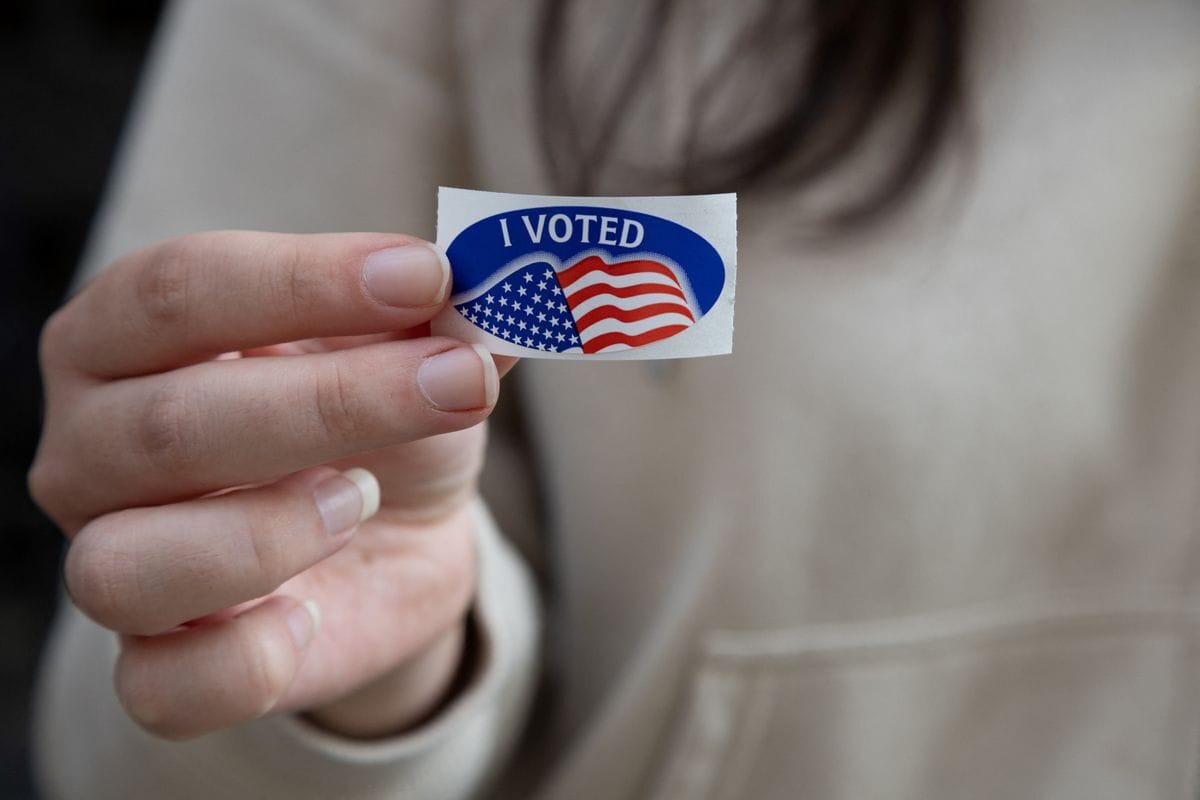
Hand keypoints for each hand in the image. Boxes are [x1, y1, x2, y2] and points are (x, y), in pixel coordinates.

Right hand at [30, 231, 512, 739]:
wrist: (398, 533)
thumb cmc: (384, 419)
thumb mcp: (420, 350)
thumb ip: (444, 318)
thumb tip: (497, 295)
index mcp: (127, 334)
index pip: (179, 289)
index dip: (306, 281)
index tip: (427, 278)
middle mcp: (90, 448)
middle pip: (168, 424)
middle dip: (334, 403)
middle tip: (454, 384)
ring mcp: (110, 563)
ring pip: (126, 568)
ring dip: (269, 533)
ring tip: (359, 499)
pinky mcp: (159, 665)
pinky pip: (162, 688)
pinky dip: (249, 660)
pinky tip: (314, 613)